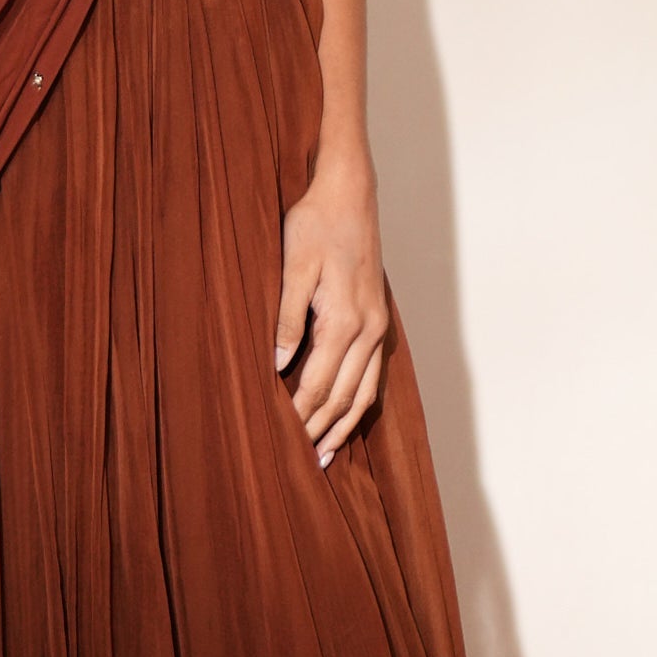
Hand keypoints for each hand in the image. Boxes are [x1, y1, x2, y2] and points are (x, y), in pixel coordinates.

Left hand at [275, 162, 388, 468]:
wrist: (349, 193)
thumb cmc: (314, 224)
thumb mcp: (291, 267)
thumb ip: (285, 318)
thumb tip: (278, 367)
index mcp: (343, 319)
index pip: (316, 384)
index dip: (298, 416)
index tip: (279, 442)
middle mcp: (368, 328)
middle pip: (343, 395)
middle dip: (319, 430)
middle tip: (299, 464)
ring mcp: (378, 325)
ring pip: (364, 390)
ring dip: (344, 424)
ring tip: (325, 454)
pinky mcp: (378, 319)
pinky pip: (375, 374)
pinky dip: (361, 402)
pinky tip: (347, 416)